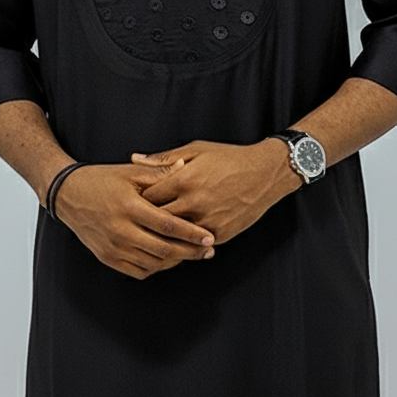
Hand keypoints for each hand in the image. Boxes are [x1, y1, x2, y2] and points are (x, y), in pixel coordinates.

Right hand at [54, 160, 216, 280]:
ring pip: (153, 263)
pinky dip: (156, 267)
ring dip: (175, 261)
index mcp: (129, 206)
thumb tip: (185, 165)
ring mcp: (113, 247)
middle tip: (208, 250)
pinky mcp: (107, 258)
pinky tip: (167, 258)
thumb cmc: (102, 180)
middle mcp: (120, 230)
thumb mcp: (130, 171)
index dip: (190, 233)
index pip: (167, 224)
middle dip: (189, 252)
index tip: (208, 236)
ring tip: (192, 254)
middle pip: (163, 249)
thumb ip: (159, 172)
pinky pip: (138, 271)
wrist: (69, 195)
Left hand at [131, 139, 299, 245]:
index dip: (137, 200)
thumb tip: (135, 159)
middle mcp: (194, 203)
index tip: (132, 201)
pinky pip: (193, 245)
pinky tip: (173, 244)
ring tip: (148, 237)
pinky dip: (182, 245)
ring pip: (174, 237)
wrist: (264, 173)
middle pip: (157, 220)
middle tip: (135, 222)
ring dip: (161, 238)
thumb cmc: (229, 158)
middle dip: (145, 221)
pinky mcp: (219, 234)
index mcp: (185, 179)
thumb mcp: (196, 150)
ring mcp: (207, 221)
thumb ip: (164, 158)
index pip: (148, 197)